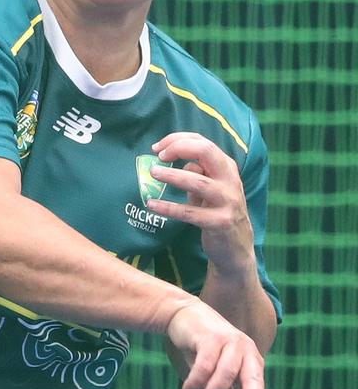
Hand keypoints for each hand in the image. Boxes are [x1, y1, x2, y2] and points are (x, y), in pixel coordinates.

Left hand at [147, 132, 255, 273]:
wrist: (236, 248)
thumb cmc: (217, 212)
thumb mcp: (209, 189)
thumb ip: (196, 172)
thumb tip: (174, 159)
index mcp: (226, 168)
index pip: (203, 142)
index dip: (178, 140)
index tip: (158, 148)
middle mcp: (230, 181)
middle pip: (206, 152)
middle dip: (180, 148)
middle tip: (159, 156)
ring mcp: (228, 201)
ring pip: (198, 182)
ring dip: (172, 175)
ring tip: (153, 173)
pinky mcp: (220, 223)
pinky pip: (190, 213)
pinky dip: (169, 207)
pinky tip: (152, 204)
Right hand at [167, 300, 264, 388]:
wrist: (183, 314)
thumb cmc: (202, 348)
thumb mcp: (215, 376)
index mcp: (252, 360)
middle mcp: (245, 350)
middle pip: (252, 381)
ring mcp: (229, 341)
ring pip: (225, 376)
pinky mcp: (210, 337)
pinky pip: (205, 365)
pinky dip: (196, 381)